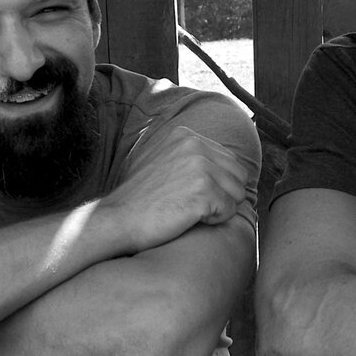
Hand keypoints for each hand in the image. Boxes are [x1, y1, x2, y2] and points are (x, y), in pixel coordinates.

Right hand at [97, 125, 248, 254]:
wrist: (116, 219)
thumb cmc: (138, 198)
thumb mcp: (160, 160)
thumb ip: (188, 154)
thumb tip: (224, 161)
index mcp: (185, 135)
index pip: (228, 159)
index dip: (218, 182)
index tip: (193, 193)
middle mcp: (194, 145)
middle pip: (238, 174)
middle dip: (224, 194)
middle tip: (196, 205)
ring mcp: (199, 166)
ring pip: (238, 193)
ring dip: (220, 207)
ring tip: (191, 211)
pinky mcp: (203, 191)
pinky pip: (229, 211)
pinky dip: (215, 220)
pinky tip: (190, 219)